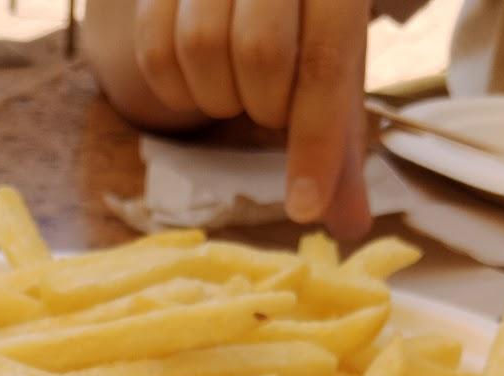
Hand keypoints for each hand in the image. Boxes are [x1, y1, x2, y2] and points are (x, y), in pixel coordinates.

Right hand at [132, 0, 371, 238]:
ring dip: (218, 95)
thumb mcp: (335, 64)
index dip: (315, 141)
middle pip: (260, 52)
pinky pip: (153, 50)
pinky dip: (175, 90)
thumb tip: (350, 227)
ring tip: (236, 86)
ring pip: (199, 46)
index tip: (304, 208)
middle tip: (270, 106)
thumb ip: (341, 140)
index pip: (326, 60)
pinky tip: (198, 81)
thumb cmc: (304, 18)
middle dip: (264, 105)